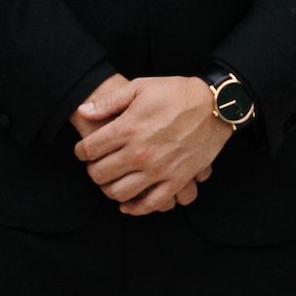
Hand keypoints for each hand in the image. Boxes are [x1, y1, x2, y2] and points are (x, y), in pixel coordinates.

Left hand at [74, 74, 228, 216]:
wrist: (214, 106)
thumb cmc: (176, 93)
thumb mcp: (140, 87)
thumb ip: (109, 102)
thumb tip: (84, 111)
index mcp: (128, 128)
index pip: (90, 149)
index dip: (81, 151)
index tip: (83, 151)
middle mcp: (140, 152)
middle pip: (100, 174)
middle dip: (93, 171)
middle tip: (96, 166)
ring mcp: (158, 170)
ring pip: (120, 193)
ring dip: (109, 190)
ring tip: (110, 182)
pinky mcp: (176, 180)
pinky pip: (150, 204)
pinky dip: (135, 208)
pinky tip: (128, 203)